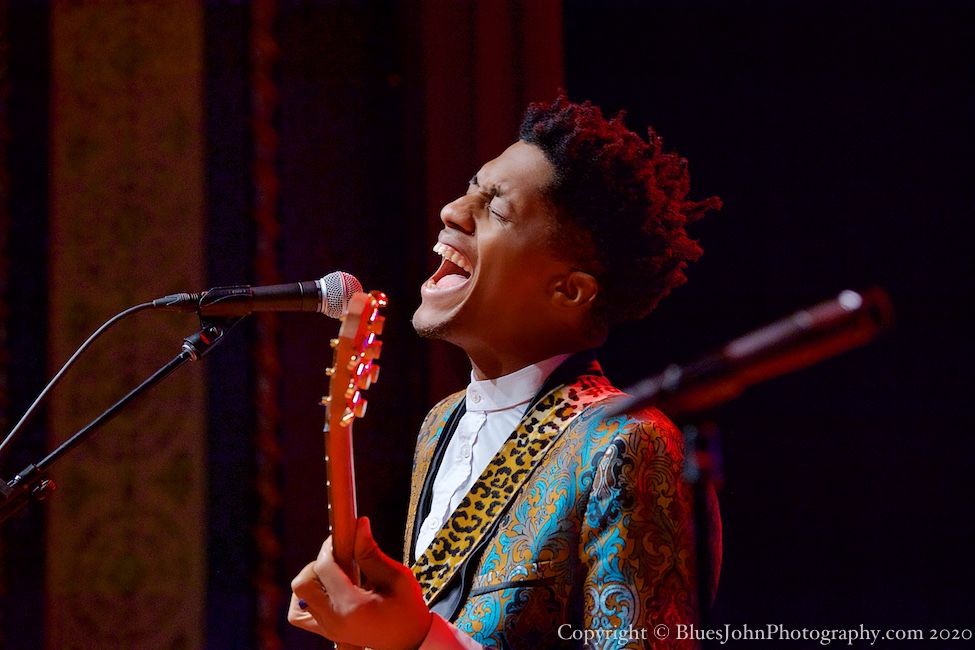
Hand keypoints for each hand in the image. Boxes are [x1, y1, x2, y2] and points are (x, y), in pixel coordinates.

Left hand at [288, 517, 432, 649]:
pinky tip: (326, 591)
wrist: (409, 641)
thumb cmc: (408, 609)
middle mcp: (333, 620)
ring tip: (335, 576)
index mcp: (351, 607)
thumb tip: (359, 525)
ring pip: (298, 598)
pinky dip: (305, 599)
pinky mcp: (327, 632)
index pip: (324, 568)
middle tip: (341, 558)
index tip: (344, 534)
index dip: (330, 546)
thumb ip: (371, 553)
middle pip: (303, 584)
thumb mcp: (397, 578)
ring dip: (311, 581)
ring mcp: (328, 629)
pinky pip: (300, 615)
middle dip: (318, 564)